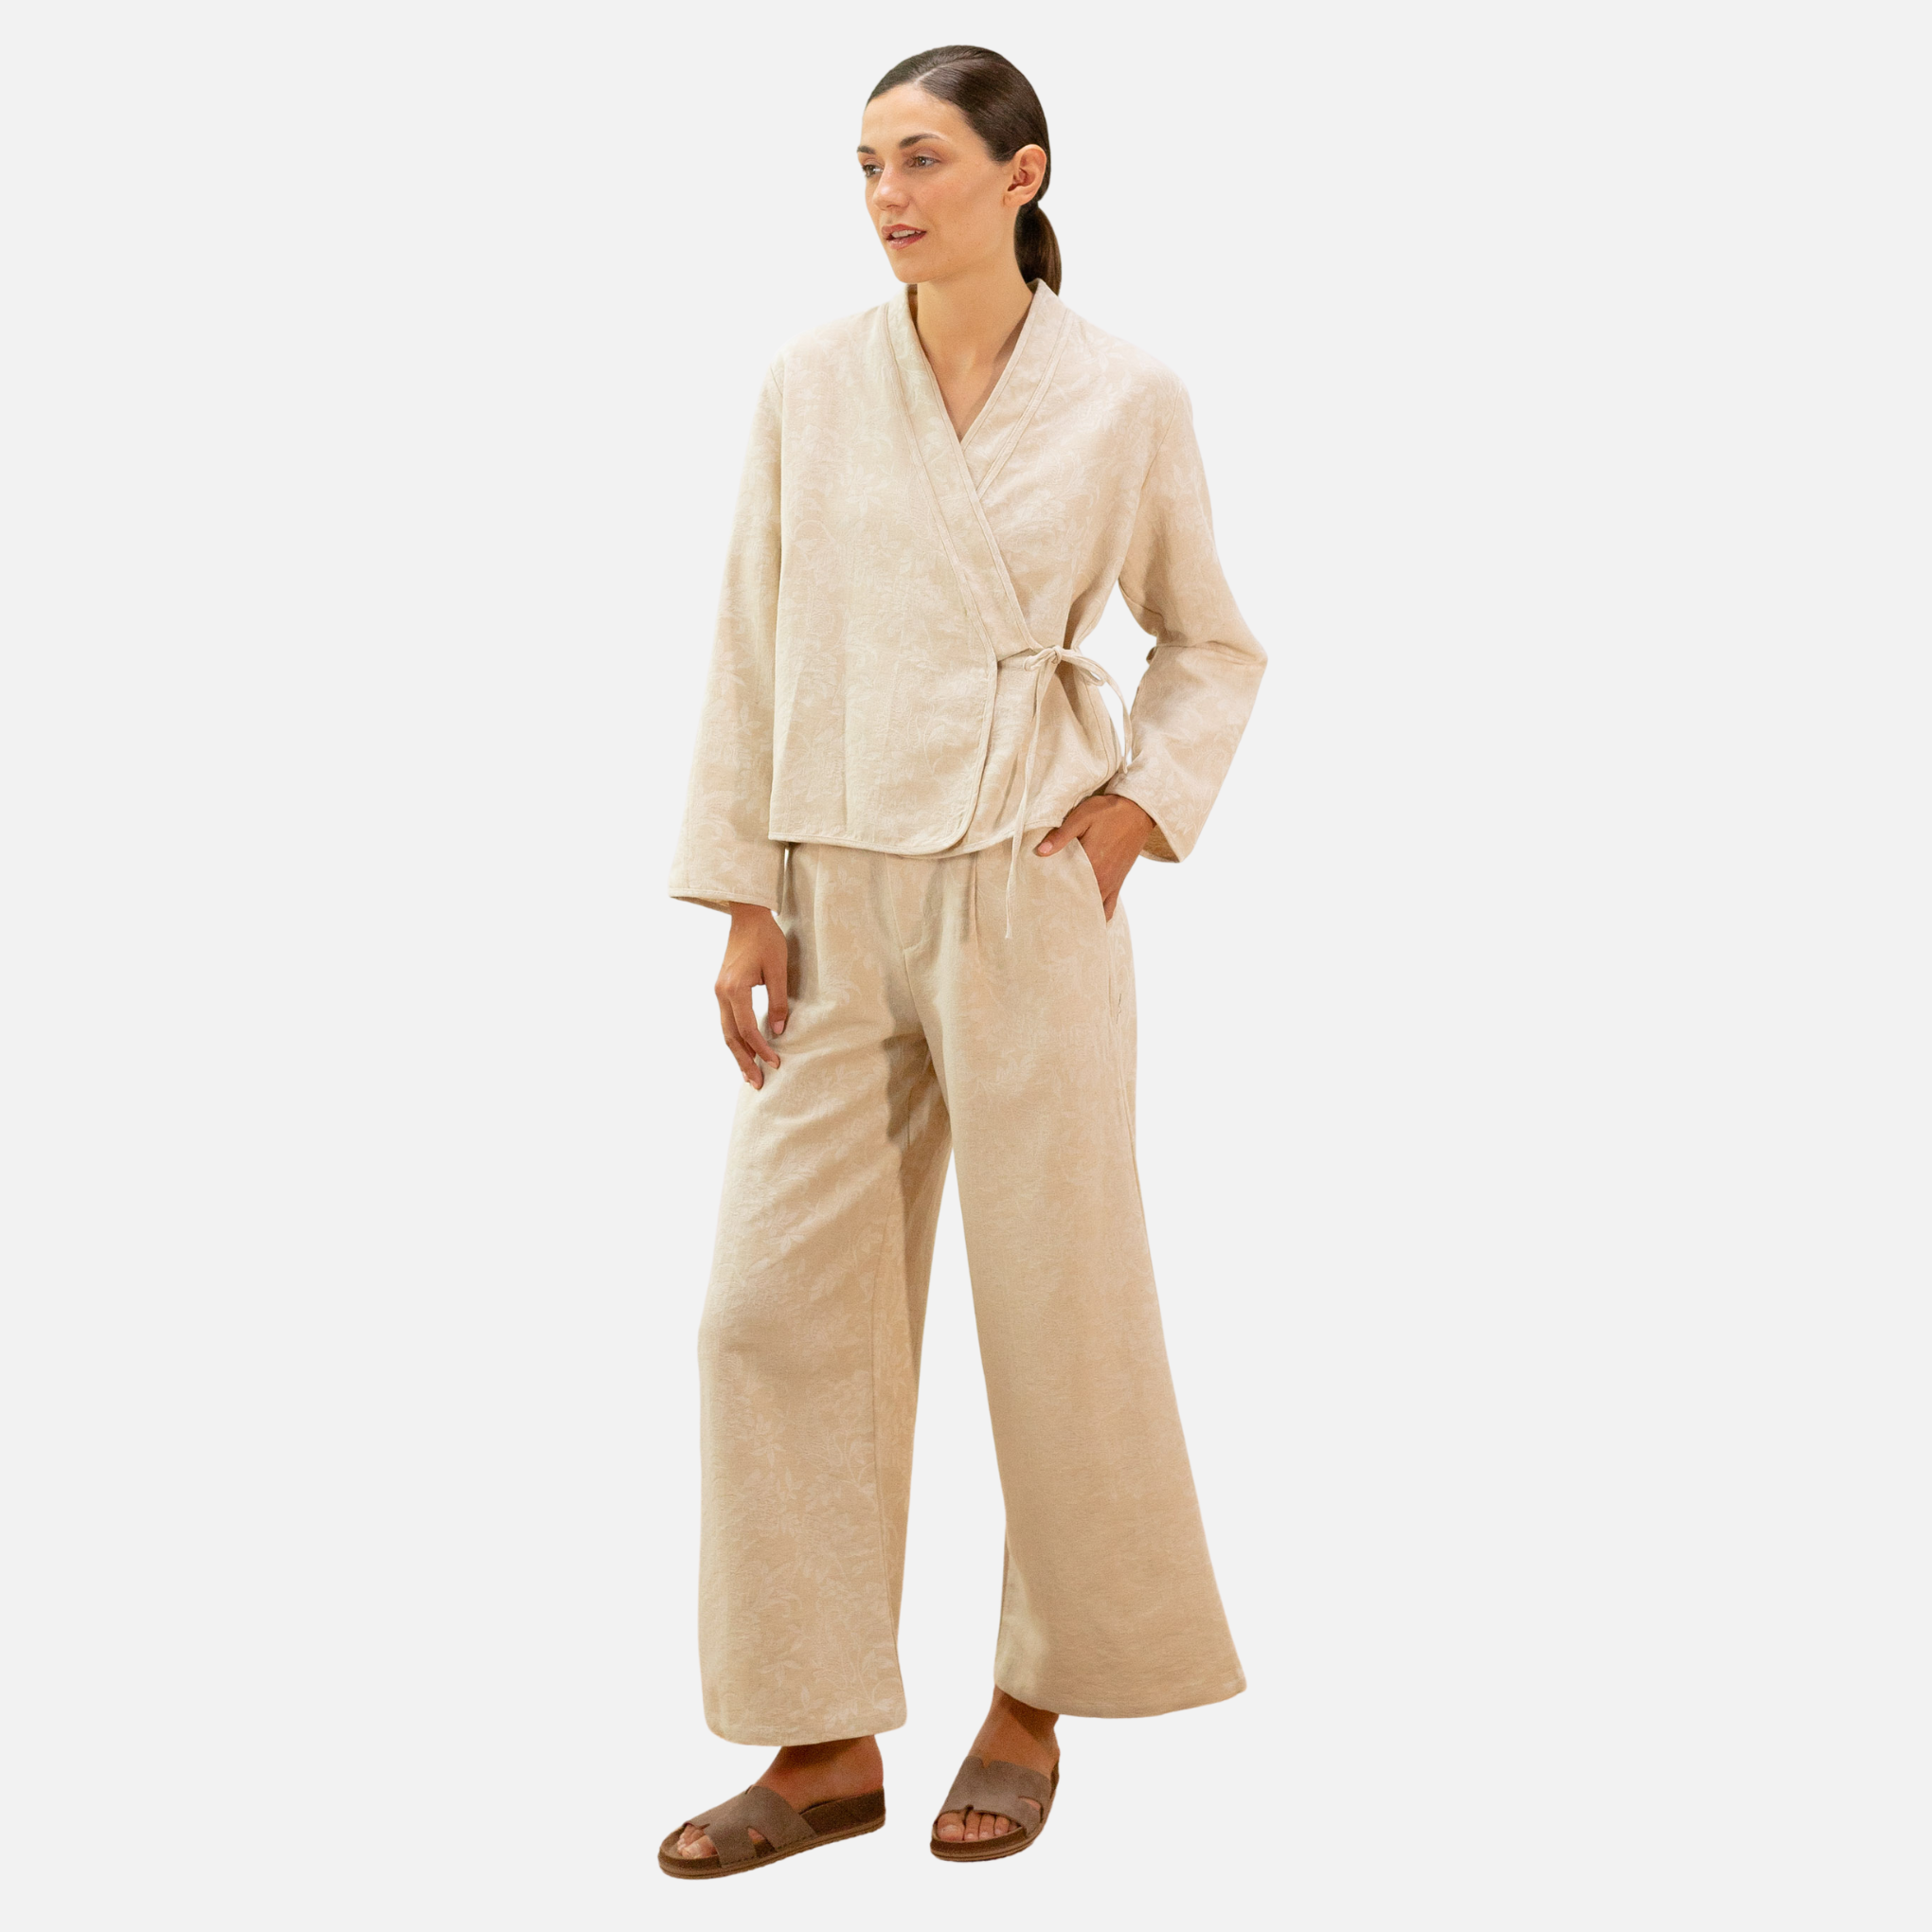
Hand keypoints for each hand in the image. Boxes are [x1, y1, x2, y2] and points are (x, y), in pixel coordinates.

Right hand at [716, 903, 788, 1087]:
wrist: (747, 916)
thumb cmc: (766, 939)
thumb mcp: (778, 969)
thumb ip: (777, 1001)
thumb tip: (778, 1032)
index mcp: (734, 989)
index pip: (747, 1029)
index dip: (762, 1049)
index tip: (776, 1063)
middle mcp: (721, 994)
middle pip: (731, 1037)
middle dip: (744, 1062)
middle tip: (757, 1084)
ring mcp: (719, 992)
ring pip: (726, 1031)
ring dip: (738, 1054)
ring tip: (749, 1075)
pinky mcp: (723, 990)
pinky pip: (727, 1021)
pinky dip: (736, 1039)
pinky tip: (745, 1051)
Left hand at [1035, 794, 1154, 920]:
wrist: (1138, 811)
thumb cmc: (1108, 812)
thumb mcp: (1082, 817)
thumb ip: (1061, 836)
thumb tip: (1041, 851)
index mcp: (1090, 862)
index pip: (1064, 886)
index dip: (1050, 893)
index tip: (1037, 899)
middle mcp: (1101, 878)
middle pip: (1077, 901)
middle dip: (1062, 906)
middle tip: (1046, 912)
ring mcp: (1111, 884)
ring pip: (1092, 909)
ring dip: (1079, 913)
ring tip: (1064, 919)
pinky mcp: (1118, 883)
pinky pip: (1109, 909)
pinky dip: (1099, 916)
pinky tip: (1090, 922)